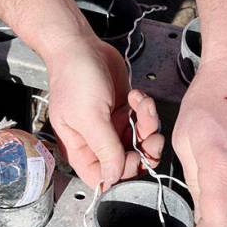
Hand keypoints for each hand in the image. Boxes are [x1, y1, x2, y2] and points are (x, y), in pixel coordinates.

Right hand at [47, 35, 164, 188]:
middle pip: (127, 162)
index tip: (134, 156)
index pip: (102, 177)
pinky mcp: (124, 111)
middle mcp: (96, 140)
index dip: (122, 173)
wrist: (81, 46)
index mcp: (80, 148)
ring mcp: (111, 126)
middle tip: (150, 136)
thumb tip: (112, 180)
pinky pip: (144, 121)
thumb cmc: (75, 78)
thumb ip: (104, 149)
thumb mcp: (89, 116)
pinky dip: (146, 109)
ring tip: (142, 106)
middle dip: (143, 149)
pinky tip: (135, 96)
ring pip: (140, 141)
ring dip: (148, 125)